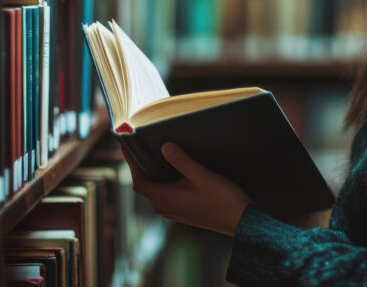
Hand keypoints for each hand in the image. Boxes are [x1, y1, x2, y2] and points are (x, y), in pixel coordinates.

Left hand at [126, 143, 251, 236]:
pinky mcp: (182, 211)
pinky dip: (162, 181)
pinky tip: (171, 170)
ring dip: (151, 174)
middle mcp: (165, 207)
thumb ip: (182, 161)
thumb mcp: (202, 176)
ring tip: (152, 154)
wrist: (241, 222)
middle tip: (137, 145)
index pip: (139, 181)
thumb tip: (164, 146)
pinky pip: (164, 194)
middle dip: (140, 166)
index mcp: (165, 199)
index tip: (126, 145)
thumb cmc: (223, 200)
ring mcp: (173, 211)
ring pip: (154, 190)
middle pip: (144, 185)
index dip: (130, 163)